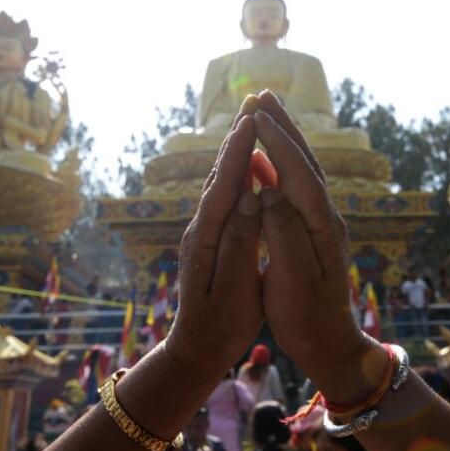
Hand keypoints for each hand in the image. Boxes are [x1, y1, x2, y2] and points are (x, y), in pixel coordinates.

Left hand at [164, 96, 264, 382]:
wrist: (196, 349)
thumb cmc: (221, 326)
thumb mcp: (235, 289)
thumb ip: (241, 243)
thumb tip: (251, 199)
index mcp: (207, 238)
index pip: (226, 186)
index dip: (240, 151)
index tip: (253, 119)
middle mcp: (201, 228)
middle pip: (221, 173)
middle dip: (238, 137)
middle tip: (253, 101)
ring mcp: (204, 231)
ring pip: (222, 181)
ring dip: (237, 148)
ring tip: (251, 119)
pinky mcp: (211, 238)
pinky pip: (226, 195)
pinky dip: (238, 171)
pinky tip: (248, 162)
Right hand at [252, 92, 384, 399]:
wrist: (330, 345)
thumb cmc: (306, 318)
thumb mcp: (292, 279)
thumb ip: (282, 233)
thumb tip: (269, 192)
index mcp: (319, 226)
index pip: (296, 172)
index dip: (275, 141)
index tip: (253, 113)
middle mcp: (325, 217)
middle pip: (303, 161)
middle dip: (282, 127)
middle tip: (261, 95)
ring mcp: (321, 224)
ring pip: (301, 169)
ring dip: (283, 139)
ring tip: (263, 114)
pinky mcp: (313, 233)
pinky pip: (295, 187)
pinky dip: (279, 165)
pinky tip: (262, 162)